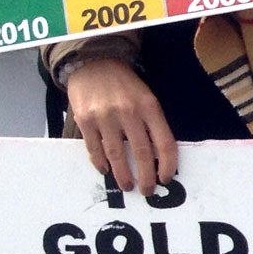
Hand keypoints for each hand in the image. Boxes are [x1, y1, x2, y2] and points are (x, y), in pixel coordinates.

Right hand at [67, 59, 177, 192]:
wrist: (93, 62)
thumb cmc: (125, 84)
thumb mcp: (147, 97)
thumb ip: (152, 123)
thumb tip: (158, 156)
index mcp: (150, 107)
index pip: (165, 142)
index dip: (167, 164)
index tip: (166, 179)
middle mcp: (129, 113)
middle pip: (142, 152)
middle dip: (146, 176)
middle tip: (147, 191)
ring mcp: (105, 117)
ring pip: (117, 154)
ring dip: (123, 174)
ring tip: (127, 186)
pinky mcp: (85, 120)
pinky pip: (94, 148)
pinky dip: (100, 162)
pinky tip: (106, 170)